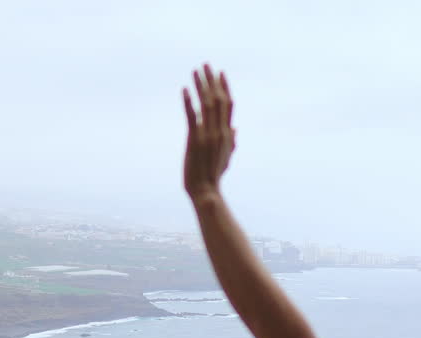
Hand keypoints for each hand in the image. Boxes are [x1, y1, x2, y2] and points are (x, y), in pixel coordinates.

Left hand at [183, 64, 235, 200]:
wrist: (206, 191)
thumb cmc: (214, 175)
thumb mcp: (226, 157)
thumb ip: (231, 141)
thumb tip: (236, 129)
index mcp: (227, 134)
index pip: (228, 105)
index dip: (225, 87)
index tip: (220, 73)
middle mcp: (220, 131)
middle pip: (218, 99)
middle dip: (212, 80)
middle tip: (206, 64)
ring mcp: (208, 135)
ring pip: (206, 104)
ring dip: (200, 86)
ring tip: (195, 71)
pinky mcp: (195, 141)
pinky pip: (192, 117)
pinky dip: (188, 103)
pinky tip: (184, 90)